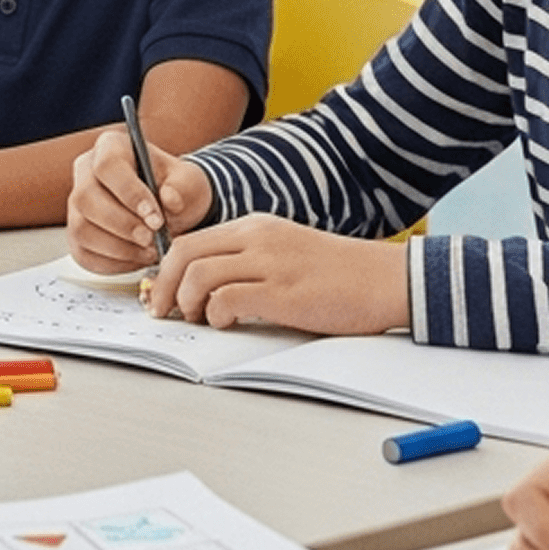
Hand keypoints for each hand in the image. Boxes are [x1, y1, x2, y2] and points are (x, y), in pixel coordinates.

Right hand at [67, 127, 212, 271]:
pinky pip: (84, 254)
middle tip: (151, 238)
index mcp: (110, 148)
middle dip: (122, 225)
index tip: (155, 217)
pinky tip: (137, 257)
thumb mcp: (189, 182)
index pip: (107, 166)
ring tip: (149, 250)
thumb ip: (183, 187)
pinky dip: (114, 262)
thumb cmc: (176, 189)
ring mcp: (77, 206)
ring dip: (118, 247)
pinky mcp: (77, 235)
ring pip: (81, 229)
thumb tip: (170, 198)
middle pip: (85, 198)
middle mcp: (86, 173)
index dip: (129, 193)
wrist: (172, 211)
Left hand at [141, 213, 410, 334]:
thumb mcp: (287, 252)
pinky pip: (227, 299)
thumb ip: (250, 261)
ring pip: (198, 274)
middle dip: (164, 284)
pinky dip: (216, 313)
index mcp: (255, 226)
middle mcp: (257, 238)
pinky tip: (226, 322)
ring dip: (186, 301)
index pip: (191, 240)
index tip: (162, 292)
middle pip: (183, 252)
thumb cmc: (340, 274)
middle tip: (161, 311)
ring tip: (196, 319)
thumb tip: (207, 290)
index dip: (167, 268)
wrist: (387, 279)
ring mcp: (270, 263)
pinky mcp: (283, 293)